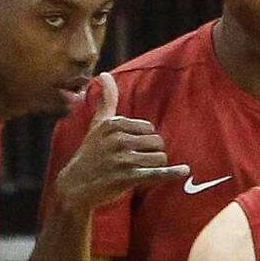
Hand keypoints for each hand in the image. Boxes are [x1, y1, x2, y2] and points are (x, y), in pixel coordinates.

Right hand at [55, 72, 189, 211]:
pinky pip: (156, 173)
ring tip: (139, 170)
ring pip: (160, 157)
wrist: (75, 186)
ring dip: (155, 166)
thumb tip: (104, 74)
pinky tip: (184, 170)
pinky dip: (171, 173)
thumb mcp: (97, 124)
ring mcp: (123, 159)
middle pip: (157, 142)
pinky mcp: (127, 177)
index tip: (132, 149)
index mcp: (114, 124)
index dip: (145, 140)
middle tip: (135, 162)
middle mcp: (118, 139)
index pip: (149, 128)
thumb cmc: (90, 153)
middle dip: (151, 153)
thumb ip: (106, 99)